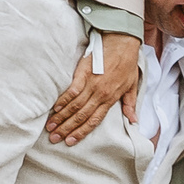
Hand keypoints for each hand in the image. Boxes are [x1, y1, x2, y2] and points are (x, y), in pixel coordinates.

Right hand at [47, 32, 139, 146]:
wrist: (122, 42)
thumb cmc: (127, 63)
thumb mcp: (132, 85)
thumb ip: (130, 104)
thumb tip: (133, 120)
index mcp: (110, 99)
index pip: (94, 121)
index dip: (81, 132)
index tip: (70, 142)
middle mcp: (100, 94)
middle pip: (81, 116)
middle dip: (67, 129)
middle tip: (54, 138)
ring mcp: (91, 83)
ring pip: (75, 105)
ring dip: (61, 117)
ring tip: (50, 127)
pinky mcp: (83, 72)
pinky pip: (72, 89)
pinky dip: (64, 99)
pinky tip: (55, 108)